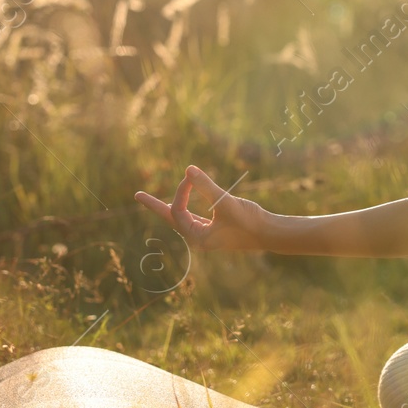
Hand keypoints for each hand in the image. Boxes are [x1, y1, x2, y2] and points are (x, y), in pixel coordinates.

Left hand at [135, 165, 266, 251]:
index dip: (181, 190)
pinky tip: (184, 205)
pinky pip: (194, 218)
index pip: (177, 210)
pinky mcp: (216, 230)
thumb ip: (206, 186)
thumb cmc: (249, 220)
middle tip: (137, 195)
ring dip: (171, 206)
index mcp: (196, 237)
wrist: (270, 234)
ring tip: (152, 202)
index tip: (191, 175)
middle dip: (155, 205)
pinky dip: (187, 208)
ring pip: (182, 218)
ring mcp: (206, 235)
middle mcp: (198, 239)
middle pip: (171, 218)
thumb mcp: (226, 202)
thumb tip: (187, 169)